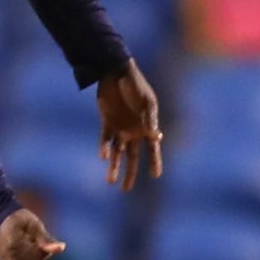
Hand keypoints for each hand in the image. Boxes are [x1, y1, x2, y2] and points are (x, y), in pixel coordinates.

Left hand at [97, 60, 161, 189]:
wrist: (114, 70)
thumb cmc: (135, 84)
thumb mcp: (146, 101)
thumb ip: (150, 119)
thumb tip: (156, 137)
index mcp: (147, 126)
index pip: (152, 148)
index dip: (155, 161)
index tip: (156, 175)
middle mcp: (134, 130)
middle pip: (132, 157)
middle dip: (130, 173)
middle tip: (125, 189)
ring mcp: (119, 127)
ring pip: (116, 153)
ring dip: (113, 166)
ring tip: (110, 182)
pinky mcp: (106, 122)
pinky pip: (104, 139)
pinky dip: (103, 148)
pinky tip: (103, 156)